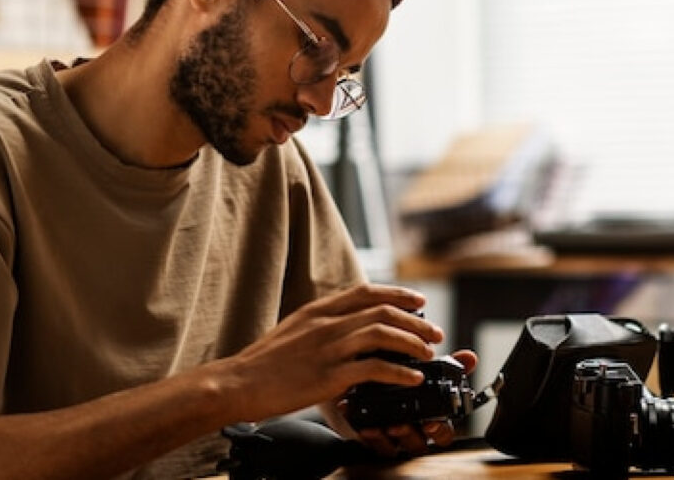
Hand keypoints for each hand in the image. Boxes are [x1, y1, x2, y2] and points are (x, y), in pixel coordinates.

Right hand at [218, 283, 444, 422]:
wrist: (239, 382)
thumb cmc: (265, 363)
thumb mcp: (294, 330)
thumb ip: (322, 324)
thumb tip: (348, 326)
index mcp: (318, 310)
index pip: (367, 291)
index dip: (398, 294)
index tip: (419, 302)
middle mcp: (326, 323)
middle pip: (383, 310)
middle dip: (415, 320)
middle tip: (434, 331)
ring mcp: (329, 348)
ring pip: (384, 333)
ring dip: (413, 342)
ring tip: (427, 353)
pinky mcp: (330, 375)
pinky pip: (375, 368)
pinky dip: (400, 372)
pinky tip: (411, 378)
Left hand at [350, 349, 478, 457]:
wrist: (376, 388)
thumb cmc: (409, 382)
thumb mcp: (429, 372)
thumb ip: (450, 367)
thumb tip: (470, 357)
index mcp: (432, 419)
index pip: (444, 434)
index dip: (439, 431)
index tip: (431, 424)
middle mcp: (415, 431)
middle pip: (418, 444)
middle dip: (409, 435)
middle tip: (400, 425)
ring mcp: (394, 437)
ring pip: (395, 447)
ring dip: (387, 438)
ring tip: (381, 426)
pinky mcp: (374, 437)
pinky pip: (373, 445)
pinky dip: (369, 435)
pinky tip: (365, 425)